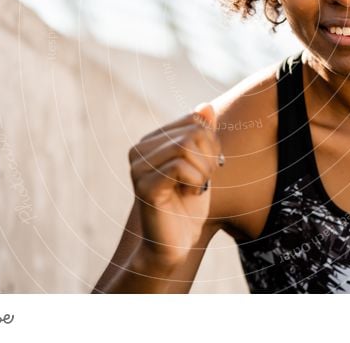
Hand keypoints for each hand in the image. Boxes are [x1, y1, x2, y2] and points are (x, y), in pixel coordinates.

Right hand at [128, 103, 221, 267]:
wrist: (175, 245)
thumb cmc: (187, 206)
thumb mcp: (202, 165)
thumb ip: (202, 135)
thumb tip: (204, 105)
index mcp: (151, 141)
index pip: (193, 120)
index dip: (211, 142)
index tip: (208, 165)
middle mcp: (139, 149)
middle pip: (193, 132)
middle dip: (209, 157)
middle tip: (202, 179)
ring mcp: (138, 167)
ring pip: (186, 147)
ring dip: (203, 171)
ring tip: (195, 187)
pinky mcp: (144, 186)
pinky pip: (181, 167)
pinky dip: (196, 182)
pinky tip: (189, 195)